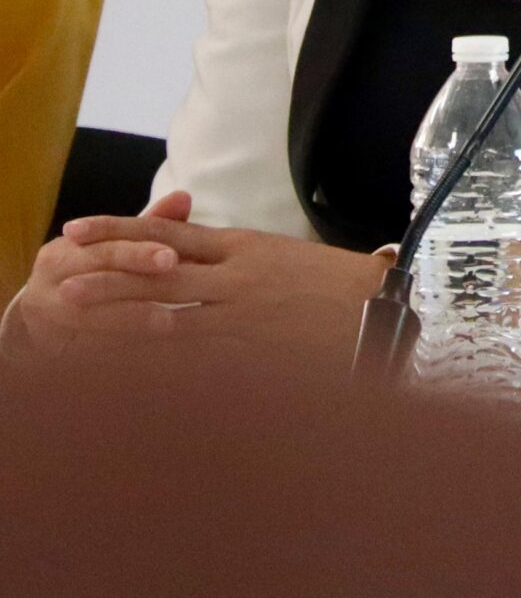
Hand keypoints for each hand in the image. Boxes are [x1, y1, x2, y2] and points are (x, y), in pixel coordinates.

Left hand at [3, 195, 384, 368]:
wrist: (382, 305)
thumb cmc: (333, 282)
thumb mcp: (277, 255)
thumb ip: (229, 256)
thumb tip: (183, 252)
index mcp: (242, 245)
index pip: (166, 232)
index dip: (117, 230)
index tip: (76, 229)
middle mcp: (235, 275)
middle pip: (157, 271)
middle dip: (105, 276)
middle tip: (60, 280)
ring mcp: (242, 313)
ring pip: (167, 313)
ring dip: (117, 317)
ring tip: (77, 320)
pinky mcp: (253, 347)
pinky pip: (195, 355)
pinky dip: (158, 360)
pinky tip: (127, 368)